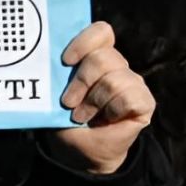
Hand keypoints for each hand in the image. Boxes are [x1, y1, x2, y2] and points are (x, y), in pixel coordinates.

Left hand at [47, 21, 154, 175]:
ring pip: (114, 79)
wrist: (78, 152)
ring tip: (82, 116)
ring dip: (93, 101)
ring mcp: (132, 83)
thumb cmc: (63, 120)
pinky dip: (112, 110)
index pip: (101, 32)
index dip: (84, 42)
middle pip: (103, 57)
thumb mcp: (52, 96)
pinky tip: (106, 119)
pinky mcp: (144, 102)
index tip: (66, 61)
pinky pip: (129, 97)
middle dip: (81, 82)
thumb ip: (55, 76)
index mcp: (94, 58)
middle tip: (69, 102)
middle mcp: (116, 66)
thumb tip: (41, 59)